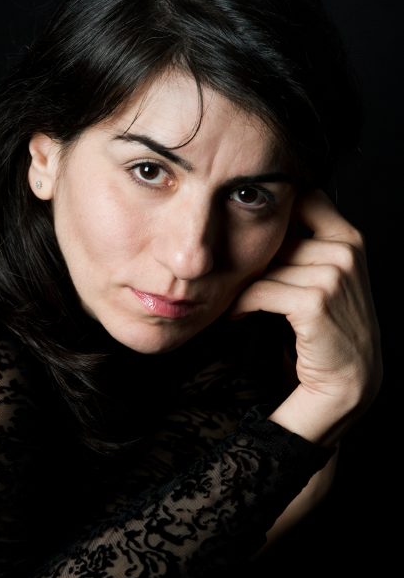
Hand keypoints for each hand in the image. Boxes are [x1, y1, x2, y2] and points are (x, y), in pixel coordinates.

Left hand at [228, 188, 381, 445]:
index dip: (272, 209)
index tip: (242, 223)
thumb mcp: (320, 278)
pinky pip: (260, 291)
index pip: (304, 197)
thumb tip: (250, 218)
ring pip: (266, 266)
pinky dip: (242, 305)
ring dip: (242, 285)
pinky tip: (238, 316)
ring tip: (231, 300)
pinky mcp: (315, 301)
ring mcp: (334, 274)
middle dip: (249, 259)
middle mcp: (346, 250)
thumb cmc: (323, 329)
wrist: (344, 380)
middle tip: (227, 277)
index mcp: (349, 238)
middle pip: (276, 237)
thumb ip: (300, 247)